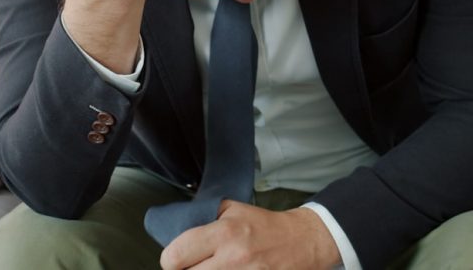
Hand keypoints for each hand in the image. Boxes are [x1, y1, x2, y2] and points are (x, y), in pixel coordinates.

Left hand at [160, 201, 340, 269]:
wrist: (302, 241)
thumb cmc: (264, 225)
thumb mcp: (231, 209)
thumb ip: (202, 217)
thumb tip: (174, 227)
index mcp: (223, 233)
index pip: (176, 255)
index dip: (170, 259)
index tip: (174, 258)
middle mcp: (233, 258)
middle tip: (192, 265)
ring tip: (211, 268)